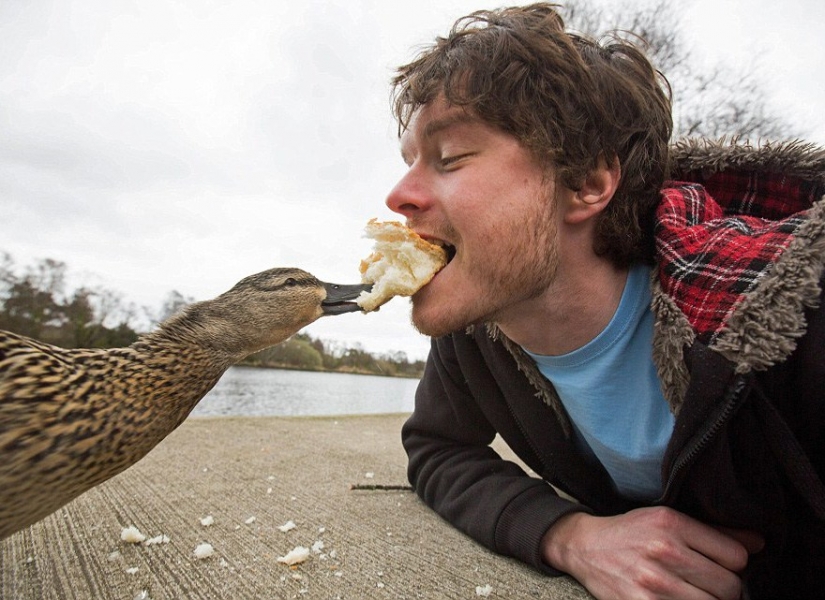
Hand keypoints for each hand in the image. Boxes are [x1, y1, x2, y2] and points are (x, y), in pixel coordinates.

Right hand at [542, 506, 763, 599]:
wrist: (583, 547)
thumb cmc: (630, 533)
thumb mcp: (666, 519)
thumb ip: (713, 532)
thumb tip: (759, 543)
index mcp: (671, 523)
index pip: (736, 556)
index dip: (733, 564)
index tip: (718, 564)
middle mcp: (663, 551)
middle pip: (729, 586)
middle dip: (724, 589)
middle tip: (707, 584)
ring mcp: (654, 583)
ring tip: (692, 593)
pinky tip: (677, 599)